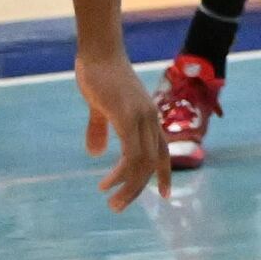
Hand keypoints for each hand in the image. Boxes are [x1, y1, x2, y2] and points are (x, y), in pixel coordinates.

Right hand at [79, 43, 171, 209]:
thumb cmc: (100, 76)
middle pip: (154, 161)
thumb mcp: (100, 108)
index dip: (165, 174)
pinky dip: (122, 172)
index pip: (163, 151)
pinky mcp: (127, 116)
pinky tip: (107, 184)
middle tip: (118, 207)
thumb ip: (100, 129)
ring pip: (144, 161)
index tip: (166, 195)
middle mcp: (150, 119)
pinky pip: (131, 152)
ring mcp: (140, 117)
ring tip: (112, 203)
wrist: (99, 52)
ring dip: (129, 186)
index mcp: (147, 117)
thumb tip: (94, 153)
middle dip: (139, 188)